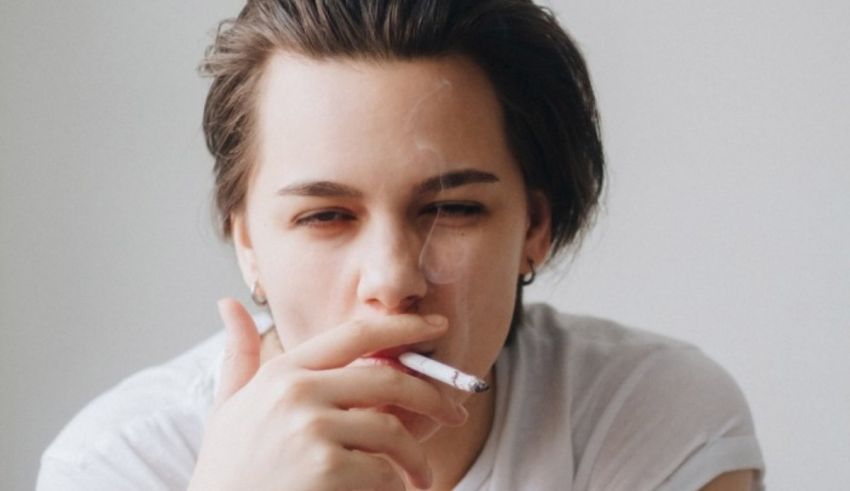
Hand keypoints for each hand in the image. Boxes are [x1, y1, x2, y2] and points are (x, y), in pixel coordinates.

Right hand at [188, 298, 466, 490]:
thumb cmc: (228, 471)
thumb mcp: (226, 408)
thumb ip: (238, 356)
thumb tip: (228, 304)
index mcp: (282, 372)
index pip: (355, 335)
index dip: (403, 327)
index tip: (436, 326)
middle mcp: (297, 392)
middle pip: (389, 380)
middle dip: (432, 397)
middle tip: (454, 413)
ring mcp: (312, 429)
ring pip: (392, 430)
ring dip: (416, 457)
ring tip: (420, 478)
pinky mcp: (327, 467)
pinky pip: (384, 470)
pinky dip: (395, 486)